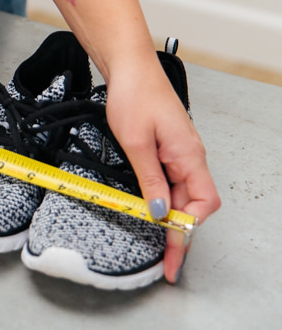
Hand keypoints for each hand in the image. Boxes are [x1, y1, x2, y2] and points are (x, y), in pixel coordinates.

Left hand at [42, 0, 221, 284]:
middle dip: (179, 234)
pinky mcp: (165, 147)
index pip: (201, 205)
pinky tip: (148, 208)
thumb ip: (149, 180)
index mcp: (189, 156)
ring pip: (180, 194)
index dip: (188, 232)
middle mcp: (189, 156)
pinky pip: (169, 180)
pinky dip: (160, 198)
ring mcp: (178, 152)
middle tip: (164, 263)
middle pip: (192, 205)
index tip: (172, 256)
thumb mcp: (135, 143)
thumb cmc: (134, 95)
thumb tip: (158, 213)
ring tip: (155, 244)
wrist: (128, 66)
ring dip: (168, 217)